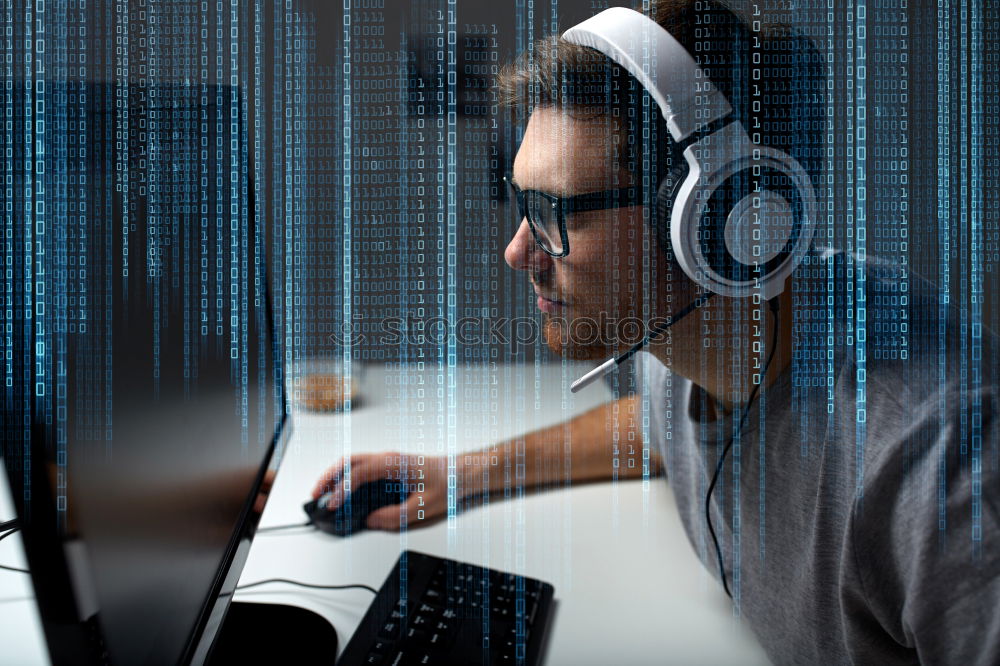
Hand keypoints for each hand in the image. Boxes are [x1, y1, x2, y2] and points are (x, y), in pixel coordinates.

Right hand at [311, 452, 451, 529]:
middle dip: (329, 477)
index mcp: (393, 463)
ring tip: (324, 494)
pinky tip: (344, 492)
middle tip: (316, 495)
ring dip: (336, 476)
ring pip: (353, 463)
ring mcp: (387, 461)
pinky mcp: (388, 468)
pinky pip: (362, 468)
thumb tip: (371, 521)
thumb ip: (395, 516)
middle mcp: (387, 458)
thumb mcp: (423, 506)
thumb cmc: (446, 483)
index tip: (333, 504)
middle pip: (349, 461)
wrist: (461, 473)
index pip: (359, 473)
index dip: (343, 489)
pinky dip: (347, 477)